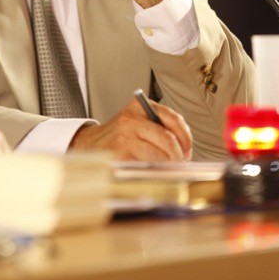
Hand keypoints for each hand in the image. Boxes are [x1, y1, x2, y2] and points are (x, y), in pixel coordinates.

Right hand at [69, 97, 192, 160]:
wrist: (90, 143)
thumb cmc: (121, 134)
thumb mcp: (138, 120)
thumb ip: (160, 126)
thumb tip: (184, 149)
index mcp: (139, 107)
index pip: (173, 119)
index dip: (185, 136)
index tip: (187, 148)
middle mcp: (130, 120)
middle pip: (167, 140)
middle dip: (178, 156)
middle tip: (180, 163)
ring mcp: (123, 139)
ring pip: (158, 156)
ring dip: (167, 166)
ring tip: (166, 168)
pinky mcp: (119, 157)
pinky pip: (146, 168)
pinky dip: (153, 172)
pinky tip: (150, 170)